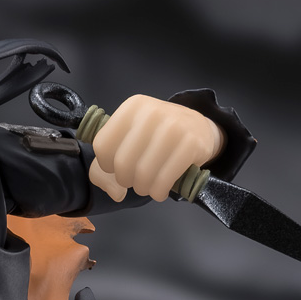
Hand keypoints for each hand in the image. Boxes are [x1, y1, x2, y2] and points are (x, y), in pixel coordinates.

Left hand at [89, 95, 225, 202]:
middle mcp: (151, 112)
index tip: (118, 166)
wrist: (198, 129)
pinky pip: (165, 180)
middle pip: (122, 163)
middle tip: (134, 180)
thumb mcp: (129, 140)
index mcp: (132, 107)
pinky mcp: (191, 144)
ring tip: (148, 186)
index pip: (102, 146)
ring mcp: (173, 126)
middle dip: (125, 180)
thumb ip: (104, 168)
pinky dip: (159, 192)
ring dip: (143, 189)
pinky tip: (160, 190)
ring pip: (143, 174)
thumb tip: (115, 192)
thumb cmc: (157, 138)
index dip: (106, 166)